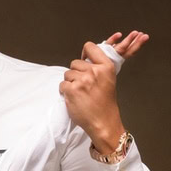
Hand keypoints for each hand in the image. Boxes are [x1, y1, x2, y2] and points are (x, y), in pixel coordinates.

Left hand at [59, 30, 148, 144]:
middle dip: (76, 73)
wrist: (103, 122)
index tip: (84, 60)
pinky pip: (62, 85)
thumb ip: (98, 68)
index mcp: (106, 66)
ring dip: (70, 83)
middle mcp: (94, 71)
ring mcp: (82, 80)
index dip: (84, 54)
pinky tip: (74, 98)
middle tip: (83, 86)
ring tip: (80, 93)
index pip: (90, 47)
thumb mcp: (108, 80)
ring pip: (67, 74)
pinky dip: (65, 92)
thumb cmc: (105, 104)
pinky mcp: (71, 90)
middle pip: (75, 63)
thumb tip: (84, 60)